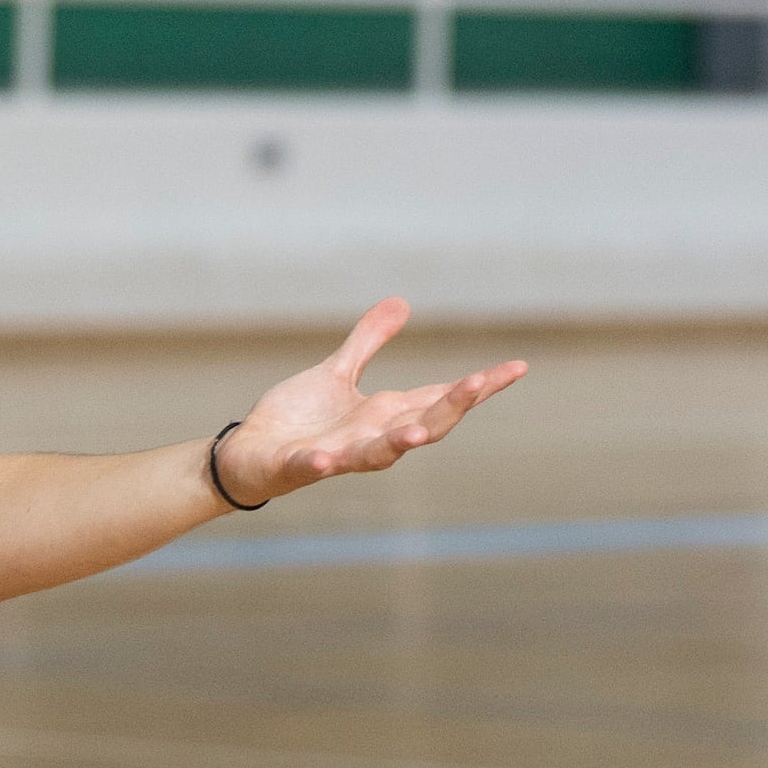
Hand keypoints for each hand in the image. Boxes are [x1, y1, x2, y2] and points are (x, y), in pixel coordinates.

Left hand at [216, 298, 525, 507]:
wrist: (250, 454)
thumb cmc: (297, 419)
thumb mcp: (337, 372)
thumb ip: (368, 342)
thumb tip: (403, 302)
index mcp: (385, 414)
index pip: (441, 397)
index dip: (480, 385)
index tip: (518, 366)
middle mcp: (373, 437)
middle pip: (424, 423)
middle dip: (452, 406)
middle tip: (480, 382)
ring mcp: (341, 454)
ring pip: (379, 452)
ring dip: (400, 442)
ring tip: (419, 430)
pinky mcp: (302, 464)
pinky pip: (315, 465)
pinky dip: (323, 462)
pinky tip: (327, 458)